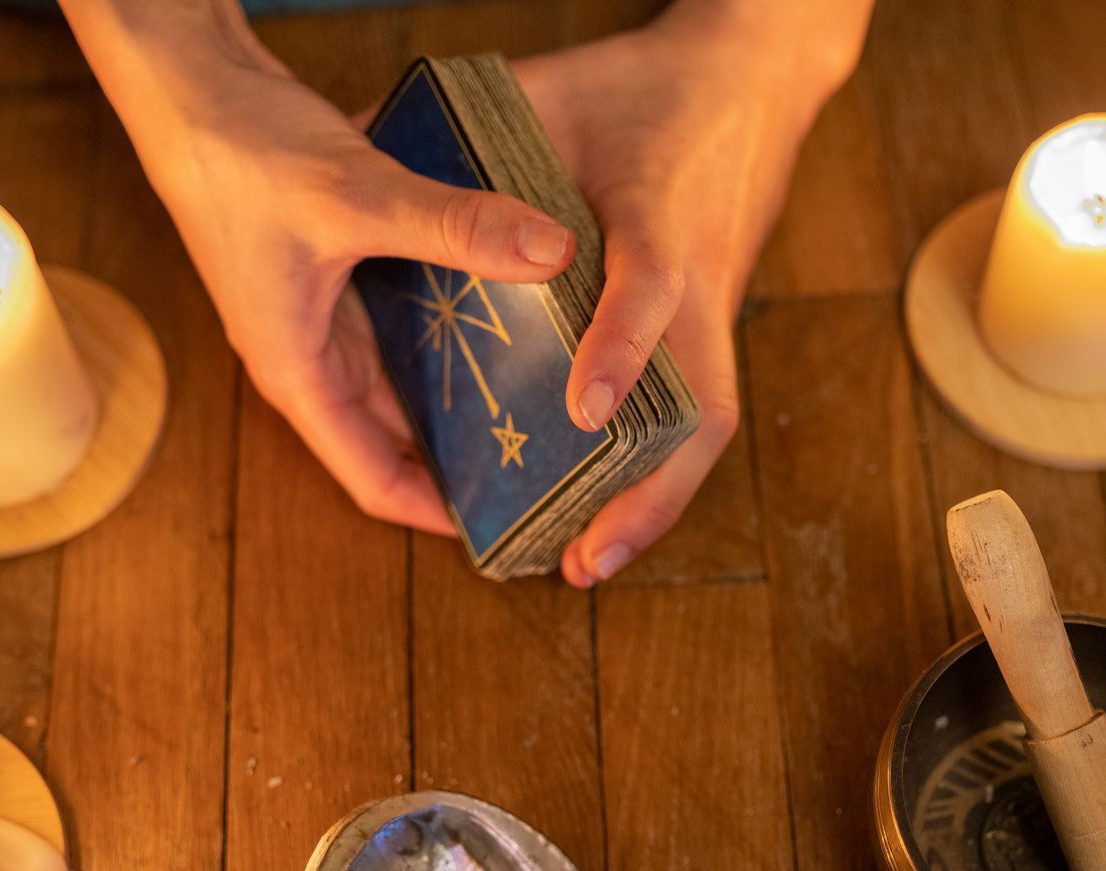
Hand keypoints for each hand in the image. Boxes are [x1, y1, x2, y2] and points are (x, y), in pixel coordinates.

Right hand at [91, 42, 576, 534]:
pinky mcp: (337, 272)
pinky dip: (451, 329)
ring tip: (544, 403)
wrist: (189, 85)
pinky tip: (511, 315)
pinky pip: (404, 325)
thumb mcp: (356, 196)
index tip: (508, 526)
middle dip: (466, 458)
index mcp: (298, 373)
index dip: (438, 513)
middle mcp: (310, 358)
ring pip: (405, 380)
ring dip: (463, 393)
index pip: (373, 480)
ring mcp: (322, 316)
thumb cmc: (239, 153)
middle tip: (551, 466)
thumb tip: (553, 252)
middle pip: (397, 439)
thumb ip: (456, 227)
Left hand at [513, 15, 854, 583]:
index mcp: (657, 212)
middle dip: (650, 490)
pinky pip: (693, 410)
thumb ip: (465, 138)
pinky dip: (655, 470)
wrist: (754, 73)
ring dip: (655, 500)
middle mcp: (702, 278)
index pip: (651, 285)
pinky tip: (606, 510)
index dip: (619, 347)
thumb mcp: (547, 93)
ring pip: (706, 423)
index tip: (583, 410)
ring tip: (589, 561)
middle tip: (587, 557)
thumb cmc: (642, 83)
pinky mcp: (718, 321)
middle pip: (704, 404)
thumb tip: (351, 150)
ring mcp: (720, 308)